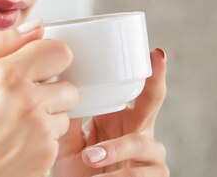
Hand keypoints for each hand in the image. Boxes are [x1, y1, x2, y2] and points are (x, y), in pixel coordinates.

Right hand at [0, 21, 77, 176]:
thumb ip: (1, 45)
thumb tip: (35, 26)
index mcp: (6, 75)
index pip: (59, 51)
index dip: (48, 58)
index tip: (37, 67)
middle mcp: (27, 101)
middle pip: (69, 85)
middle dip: (51, 90)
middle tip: (22, 100)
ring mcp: (40, 131)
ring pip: (65, 113)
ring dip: (48, 116)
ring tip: (16, 124)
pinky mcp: (48, 155)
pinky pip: (58, 137)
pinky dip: (43, 139)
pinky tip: (17, 142)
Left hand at [53, 49, 168, 176]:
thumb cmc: (78, 167)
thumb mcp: (69, 140)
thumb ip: (70, 117)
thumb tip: (60, 86)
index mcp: (121, 116)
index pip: (136, 89)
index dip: (149, 71)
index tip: (155, 52)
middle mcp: (140, 130)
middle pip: (153, 101)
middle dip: (156, 80)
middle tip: (156, 59)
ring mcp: (150, 156)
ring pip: (140, 142)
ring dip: (114, 149)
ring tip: (90, 156)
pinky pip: (139, 174)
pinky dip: (117, 174)